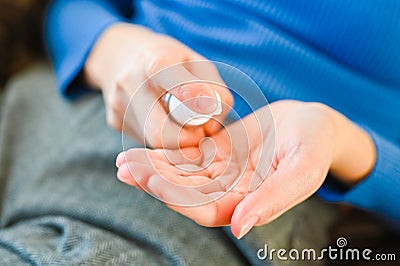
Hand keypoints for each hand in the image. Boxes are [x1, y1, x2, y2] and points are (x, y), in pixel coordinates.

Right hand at [84, 23, 232, 147]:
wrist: (120, 54)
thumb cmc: (169, 59)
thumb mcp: (196, 62)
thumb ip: (214, 90)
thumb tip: (213, 126)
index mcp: (154, 61)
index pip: (168, 78)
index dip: (192, 97)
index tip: (209, 109)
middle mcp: (130, 83)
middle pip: (159, 131)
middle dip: (187, 140)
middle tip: (200, 132)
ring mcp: (118, 105)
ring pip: (153, 141)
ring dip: (176, 140)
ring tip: (181, 121)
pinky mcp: (114, 121)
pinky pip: (145, 140)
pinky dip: (162, 136)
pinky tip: (161, 118)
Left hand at [116, 100, 375, 237]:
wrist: (312, 122)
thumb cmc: (315, 145)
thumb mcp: (303, 169)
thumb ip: (275, 198)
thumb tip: (240, 227)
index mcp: (249, 203)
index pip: (206, 209)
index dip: (178, 198)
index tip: (153, 181)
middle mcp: (231, 192)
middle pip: (185, 194)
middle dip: (155, 182)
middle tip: (126, 167)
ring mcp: (221, 173)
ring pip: (181, 176)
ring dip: (153, 169)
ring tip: (124, 159)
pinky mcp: (216, 154)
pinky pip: (186, 156)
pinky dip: (164, 153)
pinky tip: (142, 148)